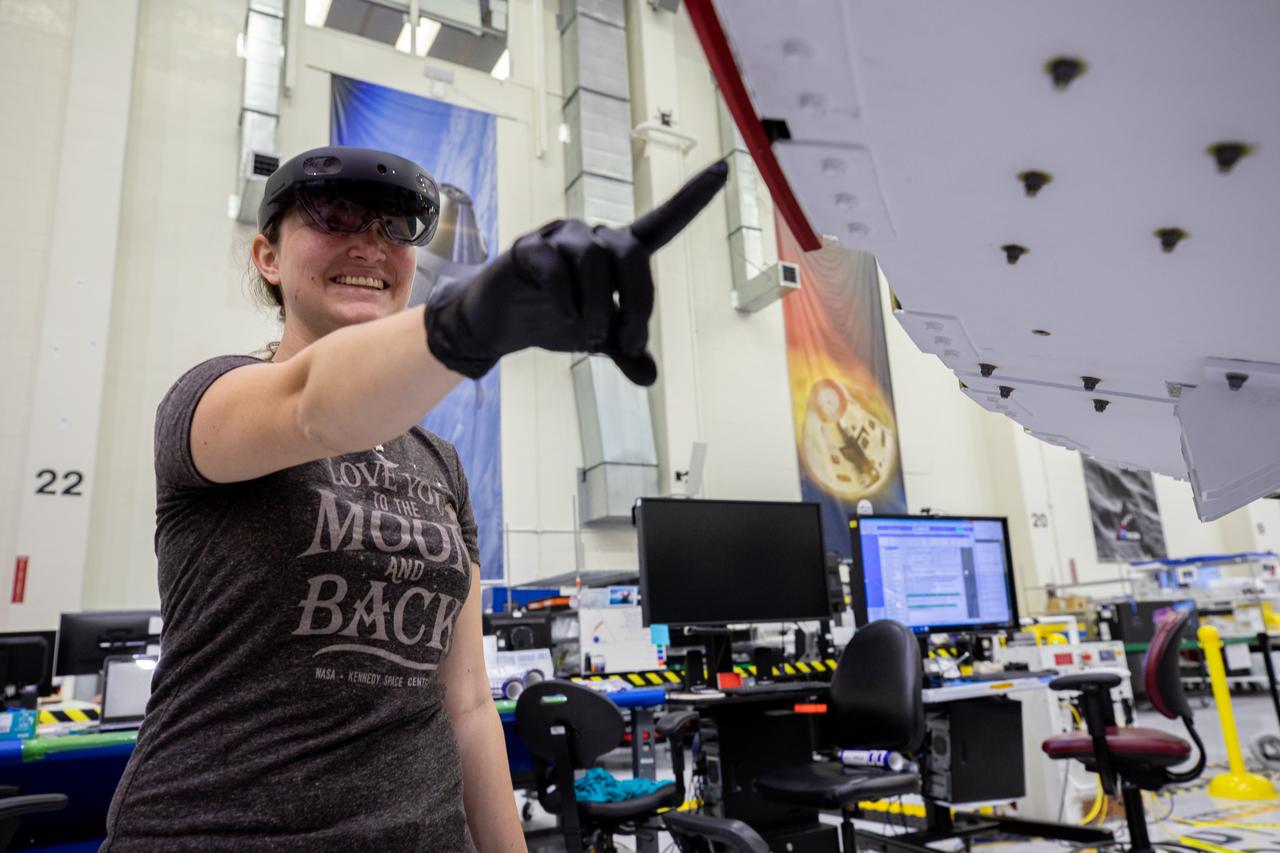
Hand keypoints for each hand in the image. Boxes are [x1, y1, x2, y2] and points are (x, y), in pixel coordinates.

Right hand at [423, 160, 728, 384]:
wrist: (498, 323)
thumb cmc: (554, 319)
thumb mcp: (597, 339)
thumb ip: (625, 352)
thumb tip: (650, 377)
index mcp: (617, 252)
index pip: (662, 221)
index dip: (692, 198)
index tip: (724, 168)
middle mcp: (593, 237)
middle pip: (630, 251)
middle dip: (637, 301)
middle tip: (627, 341)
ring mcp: (559, 238)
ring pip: (593, 259)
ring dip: (598, 306)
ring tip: (590, 336)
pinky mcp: (528, 248)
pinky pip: (555, 267)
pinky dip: (565, 299)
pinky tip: (563, 319)